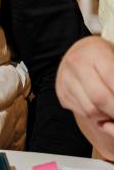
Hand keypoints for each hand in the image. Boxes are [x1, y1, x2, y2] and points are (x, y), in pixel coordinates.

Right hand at [56, 36, 113, 158]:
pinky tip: (102, 111)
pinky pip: (81, 112)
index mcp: (94, 53)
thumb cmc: (104, 56)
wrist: (79, 51)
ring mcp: (65, 79)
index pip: (112, 81)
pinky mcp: (62, 93)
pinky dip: (95, 116)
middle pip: (101, 99)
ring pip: (91, 110)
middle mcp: (76, 65)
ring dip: (107, 118)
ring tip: (112, 115)